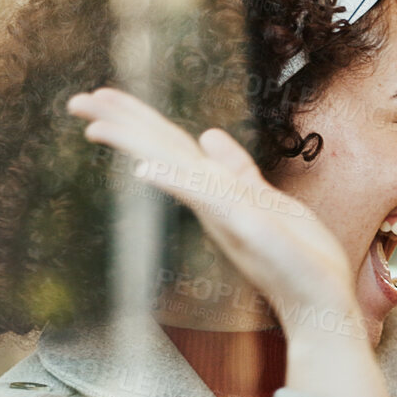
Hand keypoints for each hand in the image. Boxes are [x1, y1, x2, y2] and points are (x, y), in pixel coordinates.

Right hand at [65, 87, 357, 337]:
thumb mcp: (267, 199)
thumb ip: (236, 170)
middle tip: (76, 99)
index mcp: (216, 190)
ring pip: (175, 169)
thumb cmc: (298, 257)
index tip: (101, 94)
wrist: (320, 302)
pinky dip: (176, 183)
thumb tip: (207, 135)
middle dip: (123, 123)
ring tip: (95, 124)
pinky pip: (205, 200)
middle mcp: (213, 201)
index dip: (139, 119)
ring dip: (136, 145)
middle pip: (163, 151)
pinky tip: (145, 170)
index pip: (172, 146)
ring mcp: (225, 214)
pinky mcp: (245, 229)